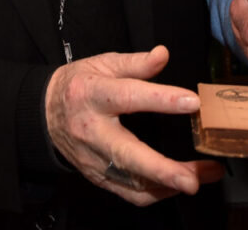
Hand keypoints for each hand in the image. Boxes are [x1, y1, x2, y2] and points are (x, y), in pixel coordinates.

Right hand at [45, 45, 223, 205]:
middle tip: (193, 178)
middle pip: (128, 155)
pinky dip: (156, 193)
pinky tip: (178, 184)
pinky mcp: (97, 177)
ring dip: (169, 185)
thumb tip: (163, 54)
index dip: (162, 99)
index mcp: (94, 95)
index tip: (192, 102)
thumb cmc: (79, 84)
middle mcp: (93, 132)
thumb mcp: (104, 63)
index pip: (131, 96)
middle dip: (163, 170)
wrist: (44, 112)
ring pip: (132, 182)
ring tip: (202, 177)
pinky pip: (129, 193)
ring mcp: (94, 160)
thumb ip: (136, 62)